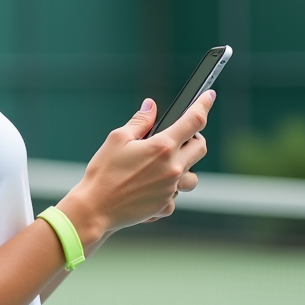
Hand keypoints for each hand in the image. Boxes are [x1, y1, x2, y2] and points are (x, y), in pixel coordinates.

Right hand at [57, 92, 213, 241]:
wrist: (95, 208)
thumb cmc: (103, 172)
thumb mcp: (117, 139)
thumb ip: (139, 121)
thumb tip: (151, 106)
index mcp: (162, 147)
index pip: (193, 121)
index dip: (204, 105)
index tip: (209, 96)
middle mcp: (173, 168)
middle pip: (200, 147)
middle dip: (193, 138)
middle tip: (177, 137)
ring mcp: (171, 190)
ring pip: (193, 176)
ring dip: (184, 167)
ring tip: (163, 166)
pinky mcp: (165, 206)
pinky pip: (175, 195)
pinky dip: (167, 191)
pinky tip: (149, 187)